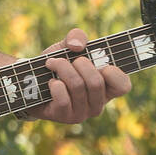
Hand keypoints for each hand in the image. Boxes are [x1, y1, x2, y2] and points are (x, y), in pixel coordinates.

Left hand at [0, 32, 130, 124]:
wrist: (32, 80)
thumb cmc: (58, 64)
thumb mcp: (68, 45)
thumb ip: (77, 36)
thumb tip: (77, 46)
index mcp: (107, 88)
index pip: (124, 85)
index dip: (113, 72)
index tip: (100, 63)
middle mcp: (98, 103)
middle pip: (96, 82)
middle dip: (79, 63)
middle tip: (70, 60)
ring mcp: (82, 113)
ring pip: (77, 86)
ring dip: (62, 68)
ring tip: (52, 63)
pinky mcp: (64, 117)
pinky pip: (63, 99)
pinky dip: (54, 84)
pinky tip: (51, 82)